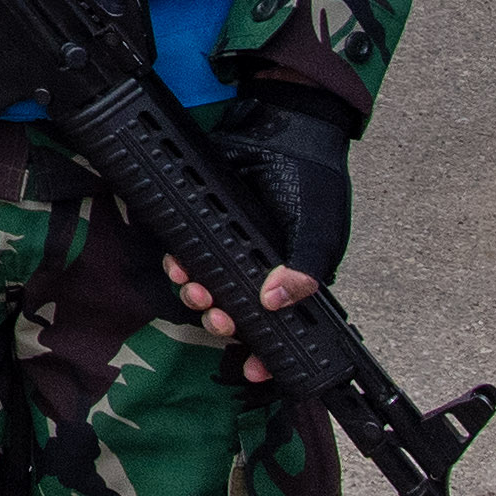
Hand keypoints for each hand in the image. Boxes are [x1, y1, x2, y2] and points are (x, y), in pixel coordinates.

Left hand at [161, 95, 347, 378]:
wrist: (281, 125)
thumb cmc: (312, 179)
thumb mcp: (318, 226)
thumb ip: (305, 266)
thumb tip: (277, 300)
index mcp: (293, 276)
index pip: (280, 326)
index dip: (265, 352)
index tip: (251, 369)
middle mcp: (261, 267)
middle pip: (238, 311)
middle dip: (222, 321)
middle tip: (215, 318)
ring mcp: (231, 247)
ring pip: (209, 287)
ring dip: (197, 295)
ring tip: (193, 289)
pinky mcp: (206, 224)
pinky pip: (188, 253)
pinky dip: (180, 262)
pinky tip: (177, 262)